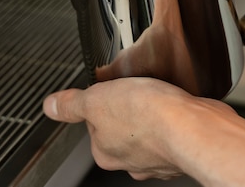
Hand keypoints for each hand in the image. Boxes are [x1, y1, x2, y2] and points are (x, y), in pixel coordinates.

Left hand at [43, 78, 244, 186]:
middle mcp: (138, 155)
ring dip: (153, 108)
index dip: (98, 111)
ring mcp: (168, 149)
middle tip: (133, 88)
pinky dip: (176, 107)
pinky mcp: (193, 132)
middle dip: (126, 111)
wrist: (196, 123)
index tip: (105, 98)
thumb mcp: (98, 103)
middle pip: (125, 130)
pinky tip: (179, 93)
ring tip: (155, 88)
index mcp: (111, 147)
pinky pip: (178, 119)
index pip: (96, 129)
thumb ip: (73, 104)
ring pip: (155, 125)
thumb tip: (47, 105)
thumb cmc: (151, 116)